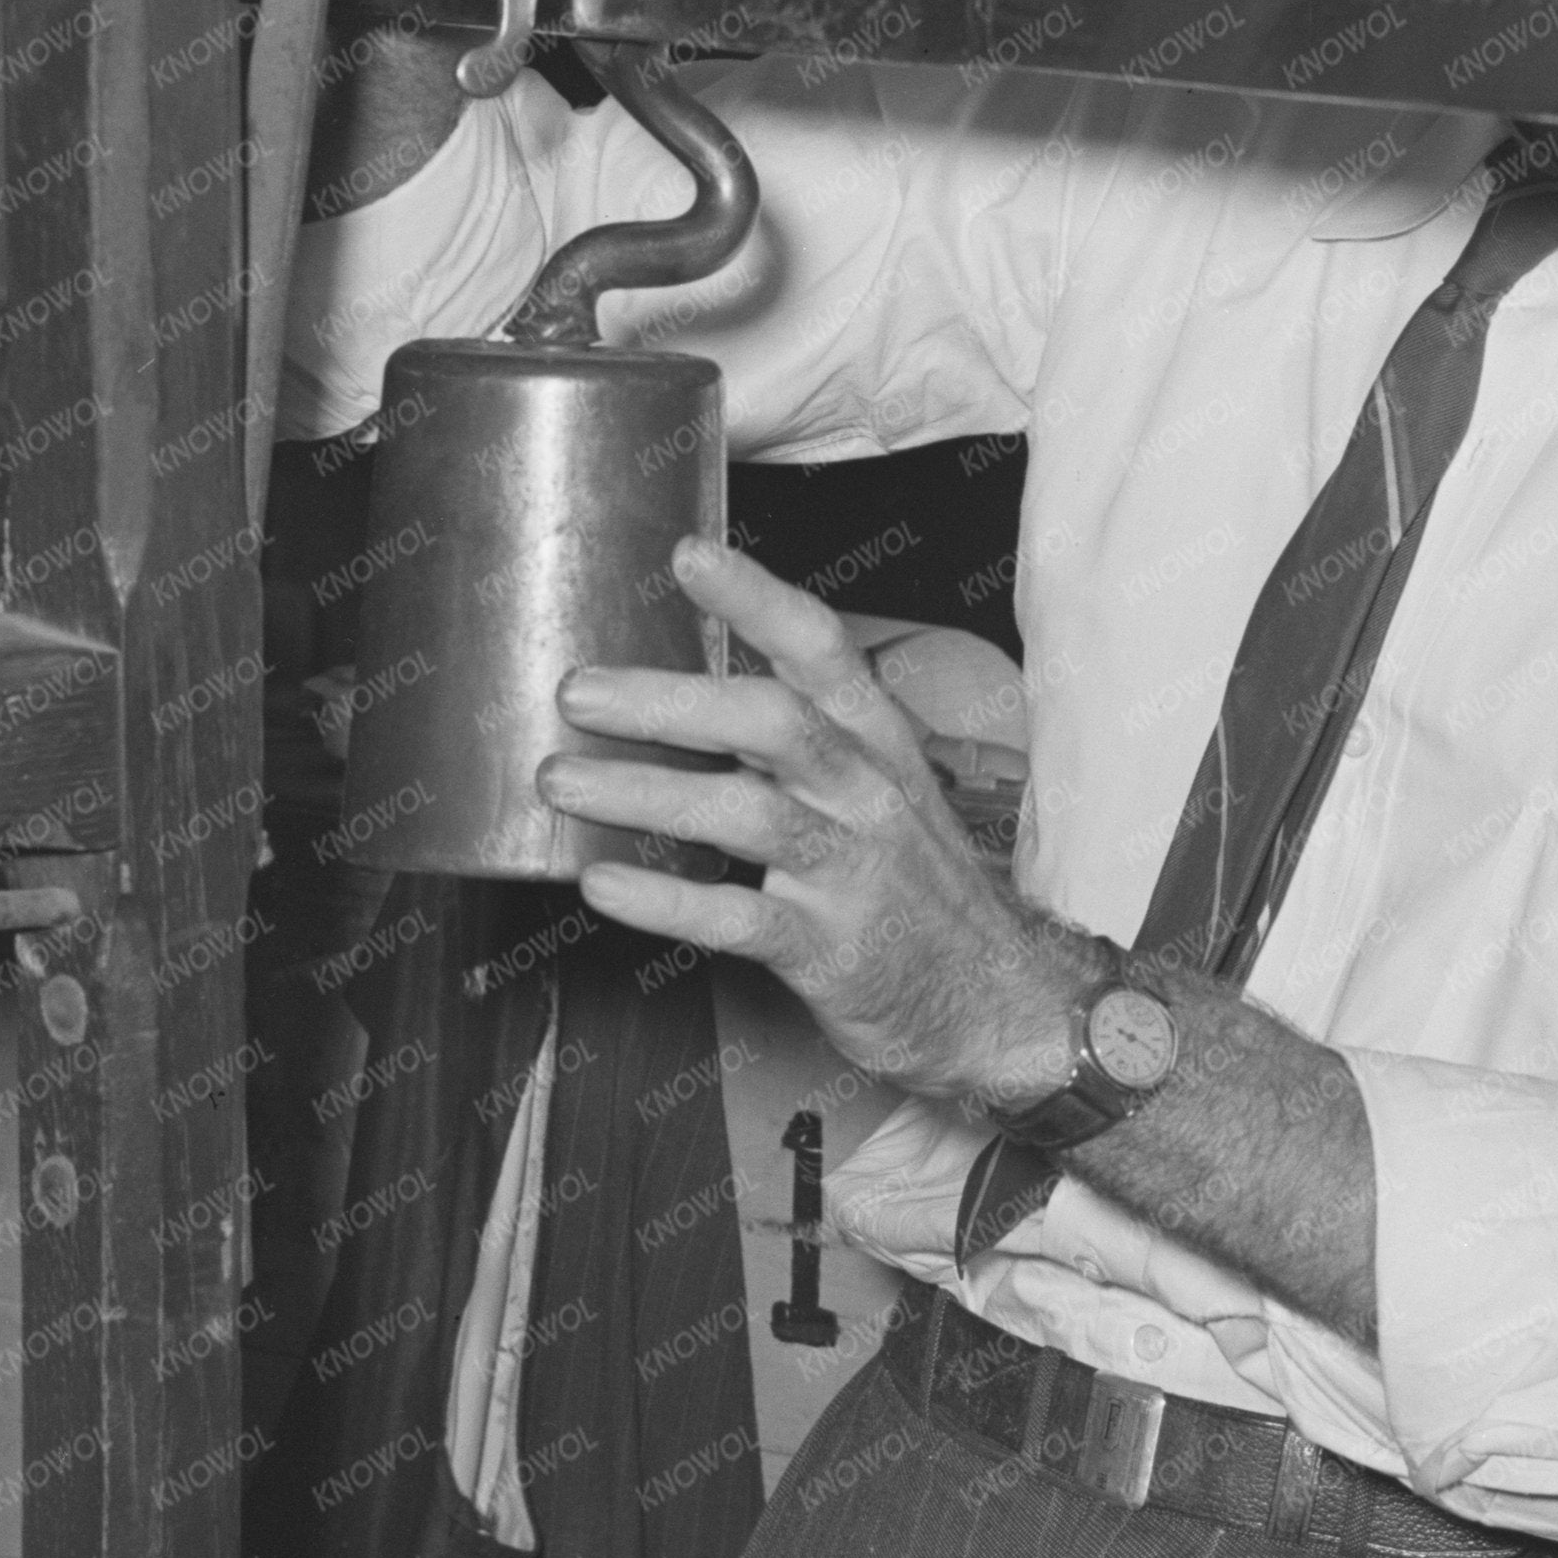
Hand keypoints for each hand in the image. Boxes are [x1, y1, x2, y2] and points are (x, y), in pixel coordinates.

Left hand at [546, 536, 1072, 1105]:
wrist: (994, 1001)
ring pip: (744, 814)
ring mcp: (851, 871)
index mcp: (879, 744)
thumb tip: (689, 696)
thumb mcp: (884, 792)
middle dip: (668, 700)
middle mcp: (868, 795)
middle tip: (580, 693)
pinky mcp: (830, 950)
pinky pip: (737, 917)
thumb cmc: (918, 891)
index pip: (821, 650)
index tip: (689, 556)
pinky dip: (665, 900)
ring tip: (563, 782)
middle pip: (771, 722)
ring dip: (645, 791)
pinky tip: (605, 883)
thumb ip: (806, 743)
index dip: (756, 598)